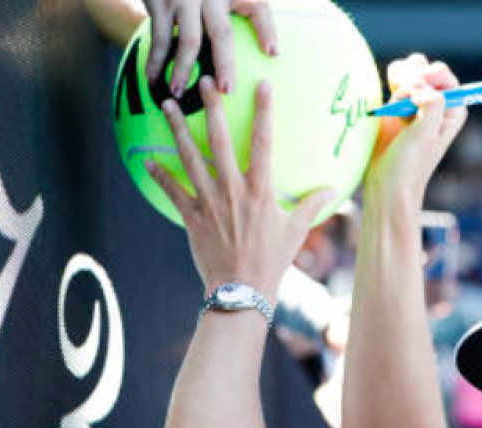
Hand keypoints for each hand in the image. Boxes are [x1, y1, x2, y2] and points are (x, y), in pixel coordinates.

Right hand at [142, 0, 276, 97]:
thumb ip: (250, 12)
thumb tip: (272, 51)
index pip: (256, 7)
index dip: (266, 30)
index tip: (272, 53)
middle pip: (221, 33)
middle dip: (224, 64)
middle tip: (225, 90)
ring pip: (188, 41)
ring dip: (183, 70)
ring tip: (178, 92)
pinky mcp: (160, 4)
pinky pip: (161, 39)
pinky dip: (156, 61)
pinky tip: (154, 79)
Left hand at [146, 76, 334, 300]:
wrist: (241, 291)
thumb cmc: (272, 262)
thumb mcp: (297, 232)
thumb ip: (312, 205)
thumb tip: (334, 189)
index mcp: (261, 190)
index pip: (264, 141)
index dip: (264, 110)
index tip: (262, 85)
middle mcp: (233, 189)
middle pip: (220, 139)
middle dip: (211, 107)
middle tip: (204, 82)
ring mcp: (209, 202)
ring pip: (190, 157)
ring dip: (177, 129)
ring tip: (167, 105)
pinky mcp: (191, 217)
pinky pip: (172, 191)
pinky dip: (159, 174)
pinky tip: (147, 158)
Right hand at [364, 55, 467, 216]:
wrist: (387, 183)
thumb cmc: (410, 165)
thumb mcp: (426, 134)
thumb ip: (431, 103)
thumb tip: (421, 84)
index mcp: (452, 109)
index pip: (443, 75)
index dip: (428, 76)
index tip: (417, 87)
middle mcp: (437, 103)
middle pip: (424, 68)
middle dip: (411, 79)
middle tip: (401, 101)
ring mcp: (416, 103)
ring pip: (408, 71)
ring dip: (398, 83)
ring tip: (395, 108)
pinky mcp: (397, 105)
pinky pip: (394, 81)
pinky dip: (388, 86)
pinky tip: (387, 109)